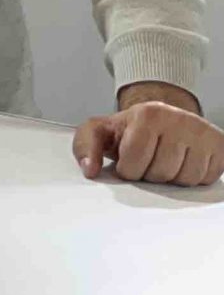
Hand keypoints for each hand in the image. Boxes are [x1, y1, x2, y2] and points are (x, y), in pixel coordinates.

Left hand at [74, 94, 223, 185]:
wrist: (161, 118)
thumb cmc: (129, 129)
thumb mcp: (98, 132)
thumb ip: (84, 147)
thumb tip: (89, 170)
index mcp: (148, 114)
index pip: (133, 164)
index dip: (128, 169)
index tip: (128, 159)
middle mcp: (179, 119)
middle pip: (161, 174)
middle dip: (150, 174)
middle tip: (149, 158)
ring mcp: (203, 132)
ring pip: (185, 179)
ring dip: (172, 177)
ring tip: (165, 159)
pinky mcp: (221, 146)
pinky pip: (206, 179)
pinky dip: (193, 177)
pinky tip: (184, 161)